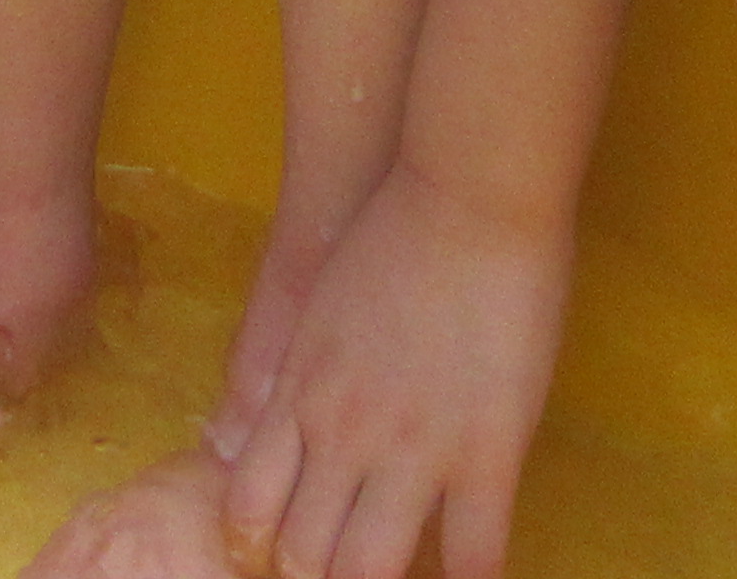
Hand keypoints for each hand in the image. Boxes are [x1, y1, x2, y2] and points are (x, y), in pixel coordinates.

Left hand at [210, 163, 569, 578]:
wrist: (469, 195)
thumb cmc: (391, 229)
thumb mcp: (313, 305)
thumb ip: (287, 374)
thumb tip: (253, 429)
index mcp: (297, 394)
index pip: (249, 506)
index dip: (262, 547)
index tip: (286, 554)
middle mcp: (342, 434)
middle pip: (304, 554)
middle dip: (317, 578)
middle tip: (343, 572)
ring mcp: (413, 449)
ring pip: (369, 570)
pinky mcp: (487, 451)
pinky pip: (474, 553)